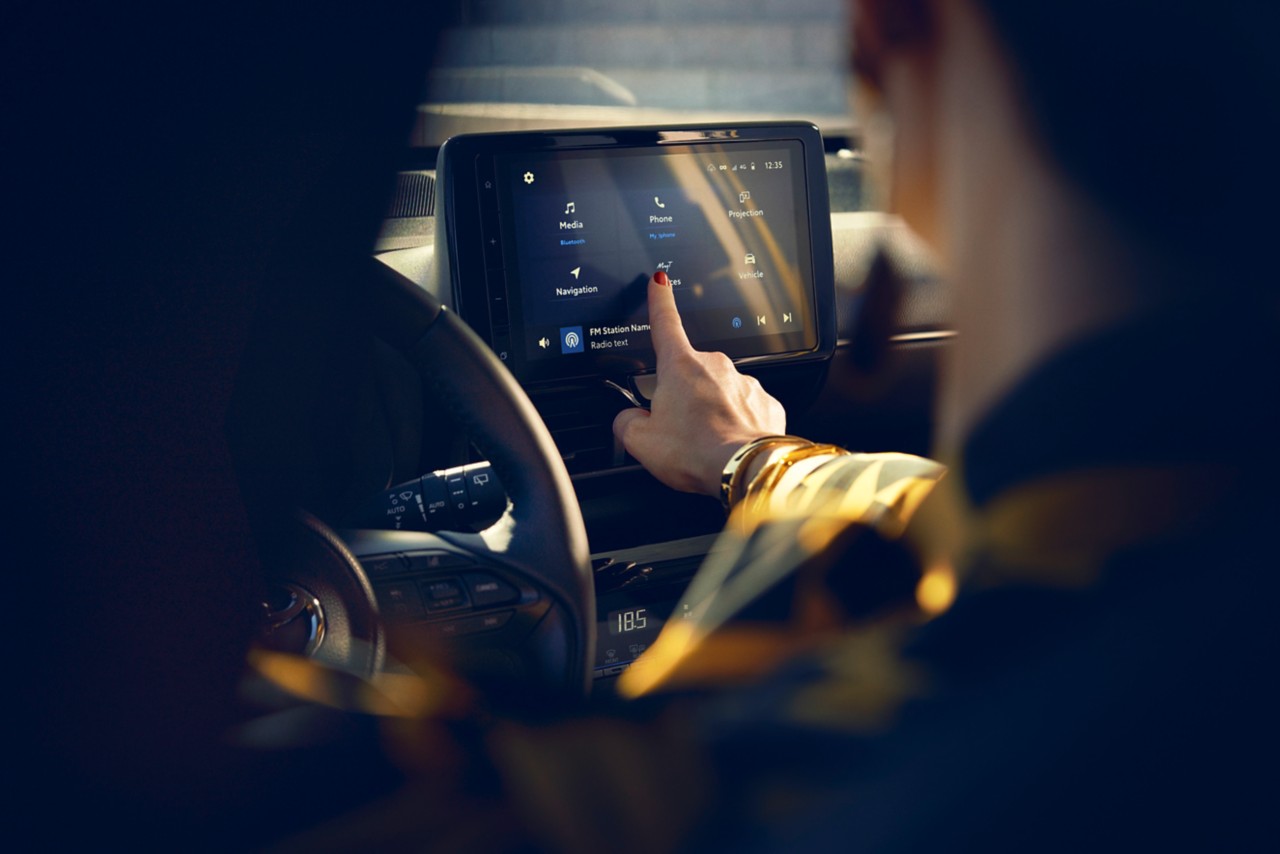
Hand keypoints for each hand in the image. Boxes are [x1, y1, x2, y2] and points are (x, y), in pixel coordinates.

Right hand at [613, 271, 786, 495]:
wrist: (745, 469)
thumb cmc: (696, 451)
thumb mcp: (641, 442)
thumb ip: (626, 423)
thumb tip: (628, 420)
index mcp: (680, 365)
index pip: (665, 322)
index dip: (658, 300)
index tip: (659, 281)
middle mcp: (715, 366)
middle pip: (689, 373)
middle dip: (682, 395)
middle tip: (678, 429)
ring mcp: (744, 382)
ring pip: (718, 393)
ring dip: (710, 411)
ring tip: (704, 443)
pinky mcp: (765, 402)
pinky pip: (743, 410)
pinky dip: (735, 425)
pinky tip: (728, 445)